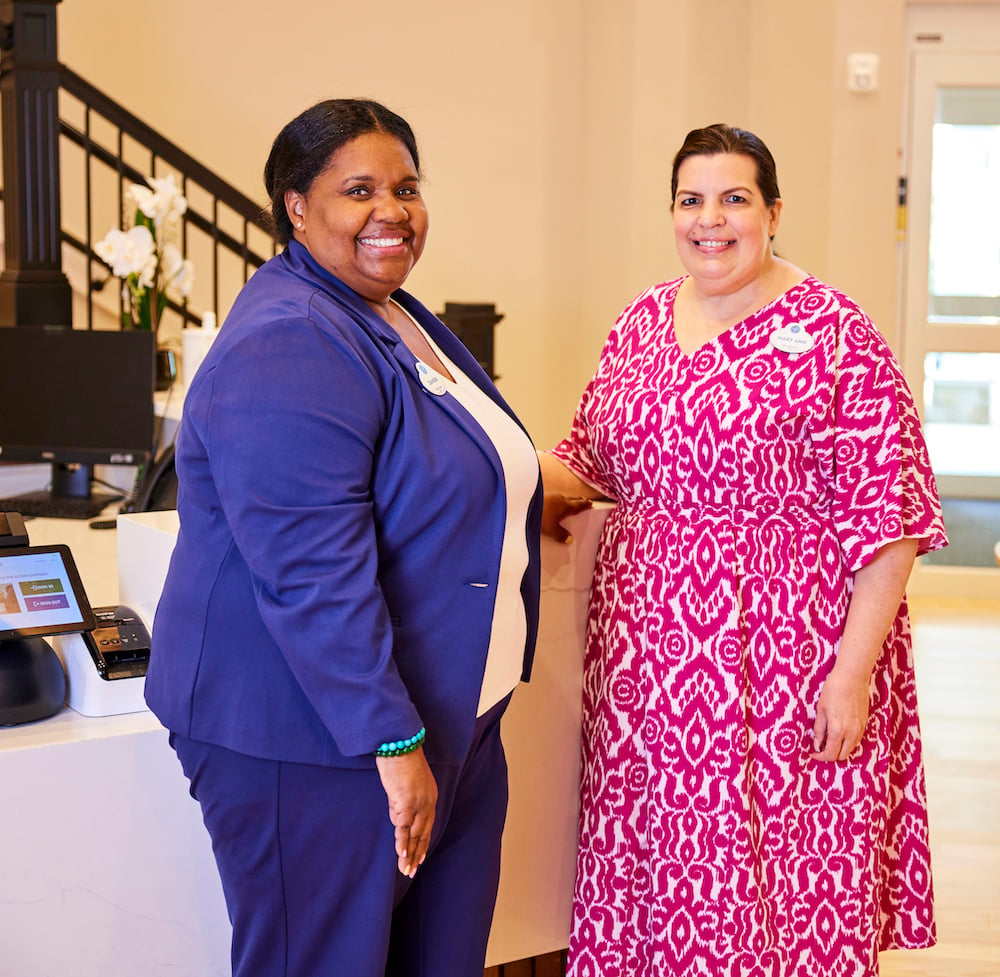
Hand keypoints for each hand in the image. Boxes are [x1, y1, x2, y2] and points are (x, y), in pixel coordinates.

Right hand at [375, 748, 437, 876]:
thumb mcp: (406, 783)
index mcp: (430, 797)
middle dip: (417, 854)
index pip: (427, 826)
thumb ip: (403, 801)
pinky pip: (404, 827)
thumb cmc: (401, 760)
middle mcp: (428, 802)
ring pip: (414, 834)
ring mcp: (418, 803)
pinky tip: (401, 855)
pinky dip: (402, 842)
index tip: (419, 857)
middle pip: (423, 834)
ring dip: (409, 854)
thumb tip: (398, 818)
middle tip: (411, 871)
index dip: (423, 843)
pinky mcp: (405, 802)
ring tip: (405, 870)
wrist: (399, 744)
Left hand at [541, 493, 592, 542]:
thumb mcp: (551, 529)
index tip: (590, 503)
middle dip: (577, 501)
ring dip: (566, 501)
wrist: (521, 504)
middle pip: (571, 500)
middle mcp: (559, 499)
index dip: (585, 505)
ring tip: (567, 504)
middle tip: (583, 501)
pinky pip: (552, 499)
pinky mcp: (540, 497)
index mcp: (565, 506)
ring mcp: (549, 496)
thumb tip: (570, 539)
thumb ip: (560, 534)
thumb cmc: (539, 516)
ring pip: (561, 498)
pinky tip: (551, 506)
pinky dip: (555, 502)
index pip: (578, 505)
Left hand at [810, 667, 870, 761]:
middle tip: (820, 747)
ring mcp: (860, 729)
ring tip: (829, 739)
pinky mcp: (865, 724)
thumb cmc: (833, 690)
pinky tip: (839, 733)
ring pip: (850, 749)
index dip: (820, 757)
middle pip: (842, 756)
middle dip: (830, 755)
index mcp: (838, 730)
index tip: (813, 753)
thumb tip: (817, 745)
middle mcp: (851, 733)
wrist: (852, 678)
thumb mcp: (820, 710)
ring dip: (840, 749)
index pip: (830, 754)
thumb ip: (819, 730)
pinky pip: (856, 740)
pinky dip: (847, 742)